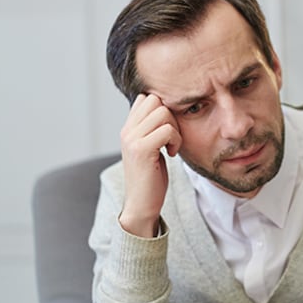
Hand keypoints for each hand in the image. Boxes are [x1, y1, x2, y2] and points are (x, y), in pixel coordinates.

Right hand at [119, 94, 182, 236]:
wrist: (141, 204)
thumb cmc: (151, 177)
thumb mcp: (149, 148)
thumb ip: (151, 128)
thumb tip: (165, 108)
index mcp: (128, 128)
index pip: (146, 97)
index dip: (163, 109)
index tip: (166, 130)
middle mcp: (127, 131)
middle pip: (155, 100)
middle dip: (171, 116)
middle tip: (171, 138)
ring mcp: (132, 139)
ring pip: (163, 113)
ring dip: (175, 129)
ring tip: (171, 146)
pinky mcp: (142, 150)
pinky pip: (167, 130)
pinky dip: (176, 141)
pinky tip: (172, 154)